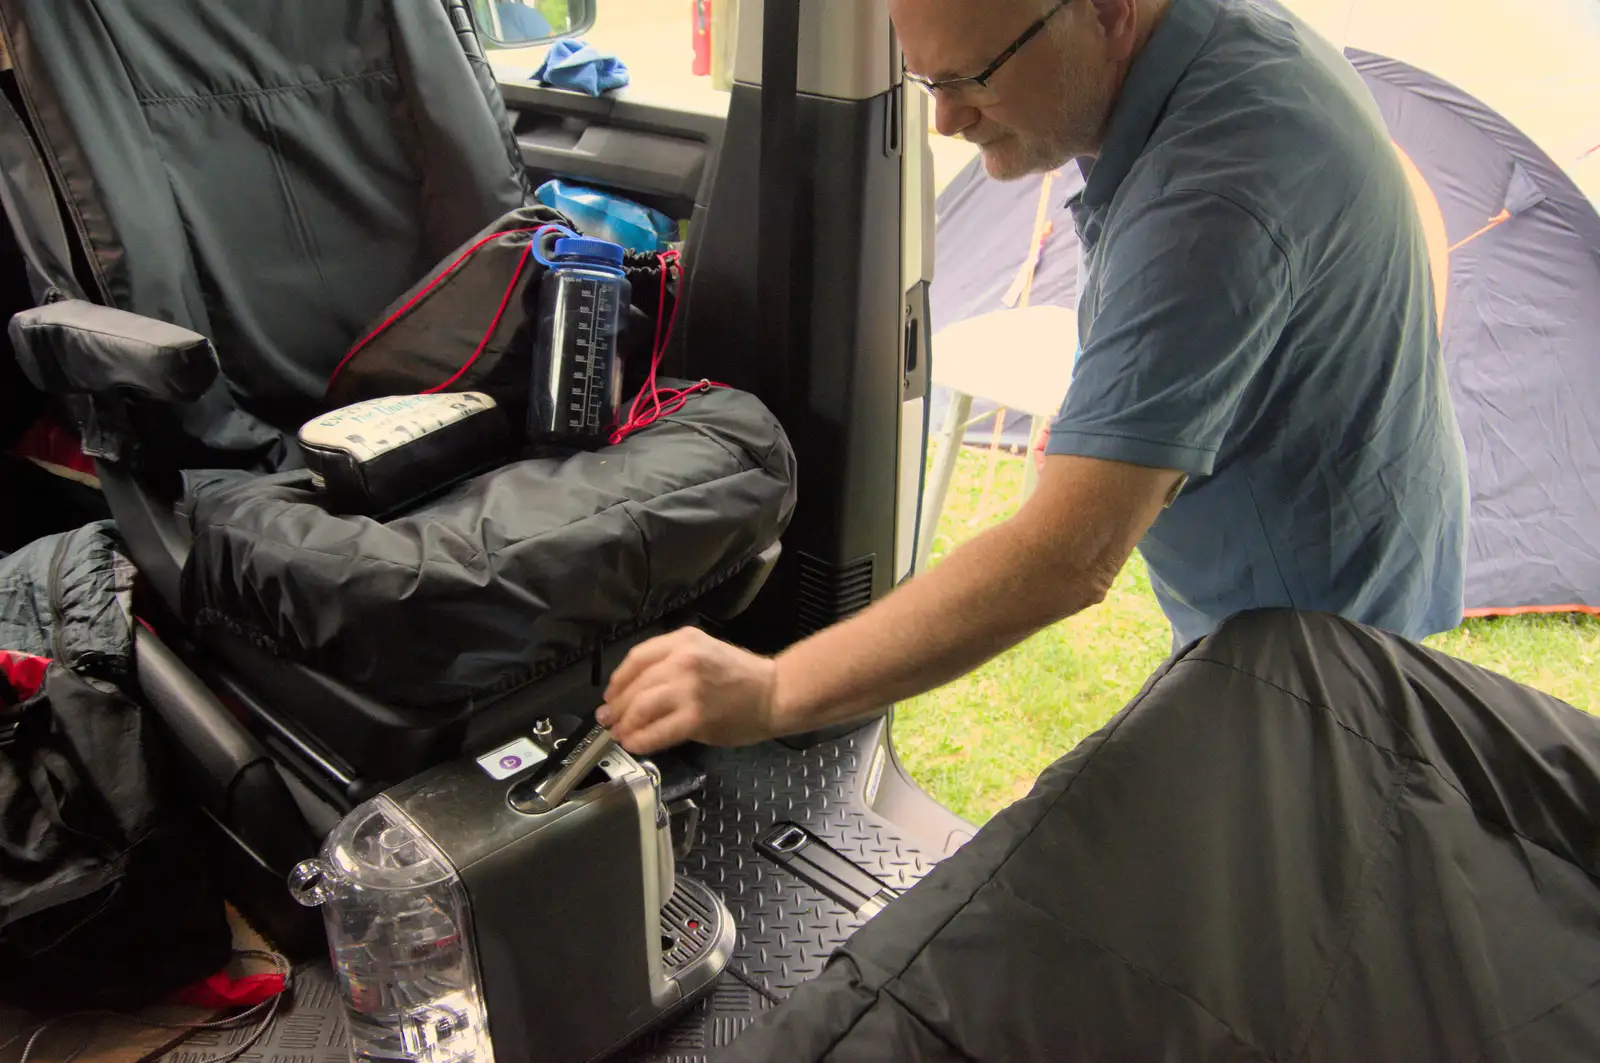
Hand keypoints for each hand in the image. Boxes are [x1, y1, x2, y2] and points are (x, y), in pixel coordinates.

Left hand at [596, 627, 780, 754]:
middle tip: (608, 720)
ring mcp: (689, 689)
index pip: (637, 658)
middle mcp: (683, 660)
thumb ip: (672, 663)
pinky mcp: (695, 718)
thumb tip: (634, 692)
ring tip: (619, 734)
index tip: (610, 696)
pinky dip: (640, 740)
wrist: (775, 693)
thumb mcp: (705, 652)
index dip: (618, 681)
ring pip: (640, 708)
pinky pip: (657, 732)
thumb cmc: (742, 677)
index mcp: (683, 640)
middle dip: (616, 707)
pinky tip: (635, 744)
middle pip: (635, 685)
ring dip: (624, 725)